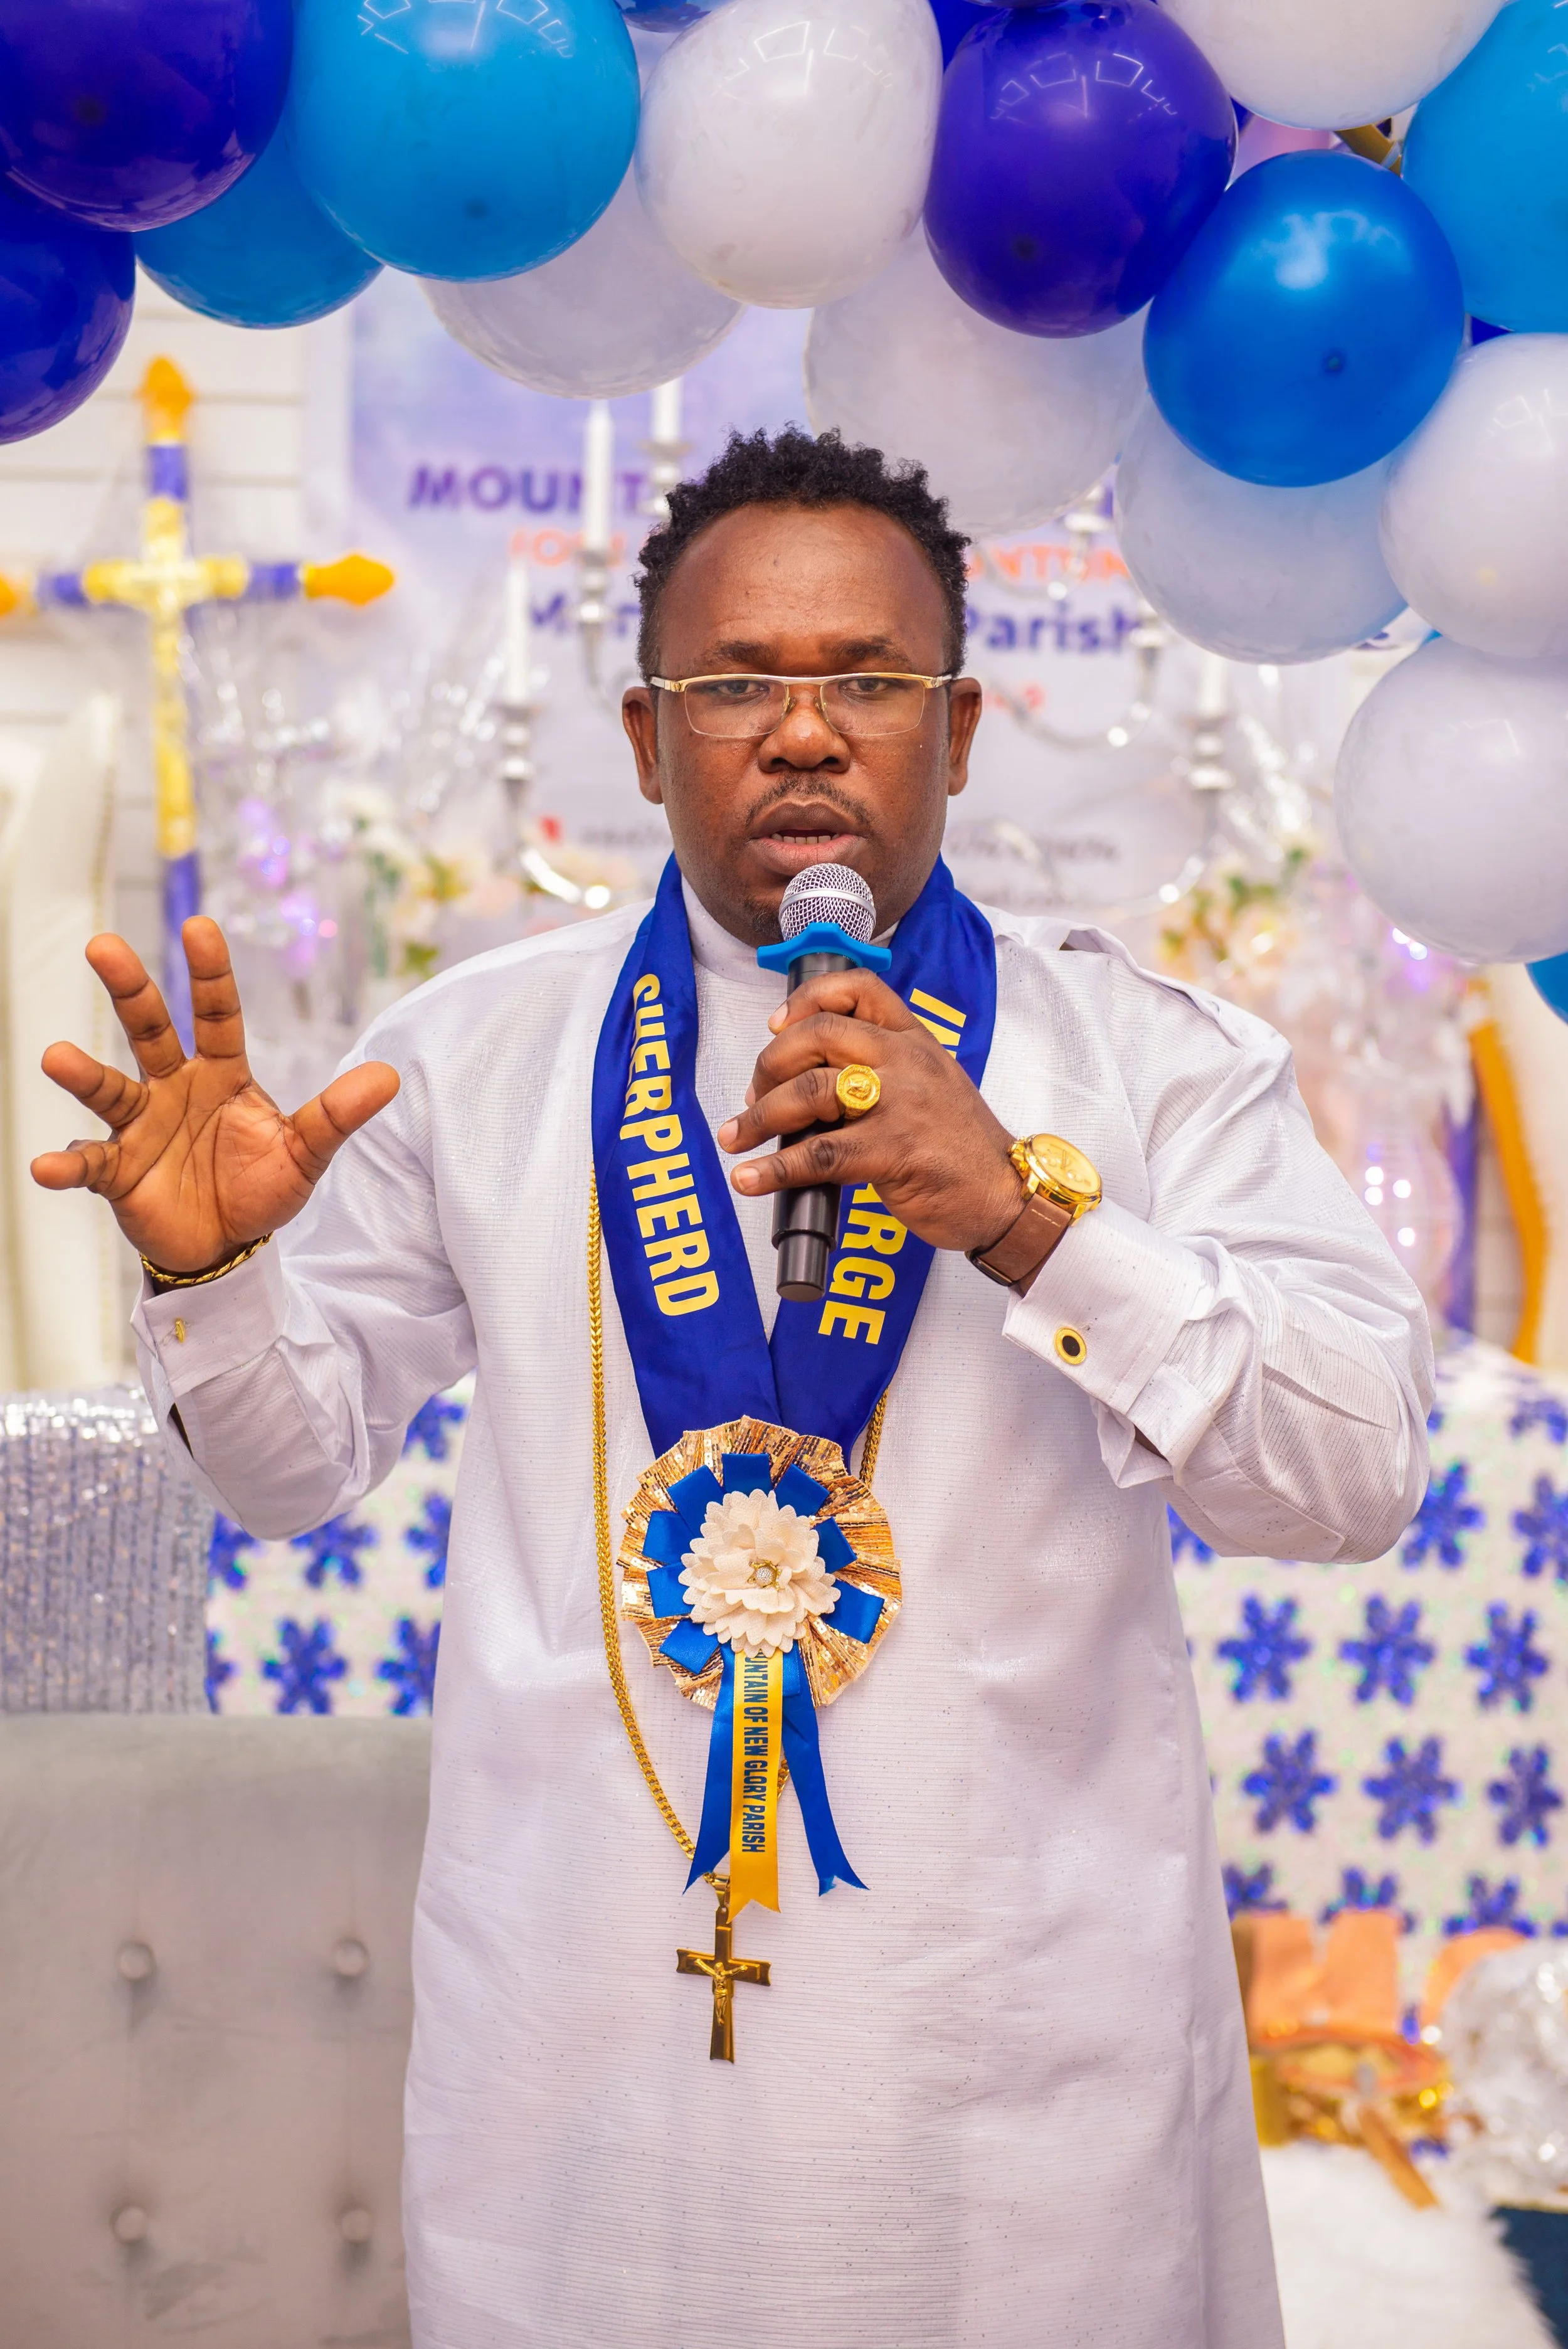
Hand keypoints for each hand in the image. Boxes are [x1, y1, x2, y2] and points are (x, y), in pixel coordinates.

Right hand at [30, 918, 398, 1273]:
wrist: (228, 1246)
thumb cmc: (261, 1187)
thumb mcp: (305, 1152)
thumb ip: (337, 1115)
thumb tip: (390, 1076)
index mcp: (221, 1073)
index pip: (217, 1014)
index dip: (210, 972)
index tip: (199, 925)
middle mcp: (173, 1088)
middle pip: (150, 1030)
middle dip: (130, 989)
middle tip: (104, 945)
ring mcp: (140, 1126)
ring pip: (109, 1089)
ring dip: (83, 1074)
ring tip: (57, 1057)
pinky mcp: (118, 1171)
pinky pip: (89, 1163)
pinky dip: (66, 1164)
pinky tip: (47, 1166)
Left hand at [716, 968, 1021, 1254]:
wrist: (1006, 1196)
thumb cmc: (960, 1147)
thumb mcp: (931, 1087)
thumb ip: (880, 1072)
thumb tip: (807, 1084)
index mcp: (915, 1041)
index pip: (859, 989)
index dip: (808, 999)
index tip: (778, 1025)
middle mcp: (907, 1062)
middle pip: (820, 1034)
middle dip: (770, 1063)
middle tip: (753, 1095)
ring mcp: (902, 1103)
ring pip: (812, 1090)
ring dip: (760, 1116)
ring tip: (735, 1138)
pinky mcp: (895, 1150)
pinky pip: (821, 1154)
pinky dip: (775, 1168)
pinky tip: (751, 1178)